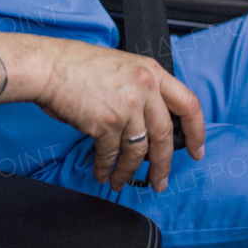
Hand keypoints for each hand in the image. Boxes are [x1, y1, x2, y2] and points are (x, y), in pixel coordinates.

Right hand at [35, 39, 204, 191]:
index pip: (188, 104)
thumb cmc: (78, 65)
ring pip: (138, 151)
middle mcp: (144, 88)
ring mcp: (126, 106)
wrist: (49, 67)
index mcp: (151, 72)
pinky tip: (102, 172)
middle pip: (165, 136)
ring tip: (121, 181)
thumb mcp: (123, 67)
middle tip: (161, 180)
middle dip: (163, 164)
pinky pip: (112, 154)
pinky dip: (107, 167)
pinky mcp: (106, 123)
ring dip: (129, 171)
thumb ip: (143, 90)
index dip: (197, 131)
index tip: (198, 149)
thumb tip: (151, 123)